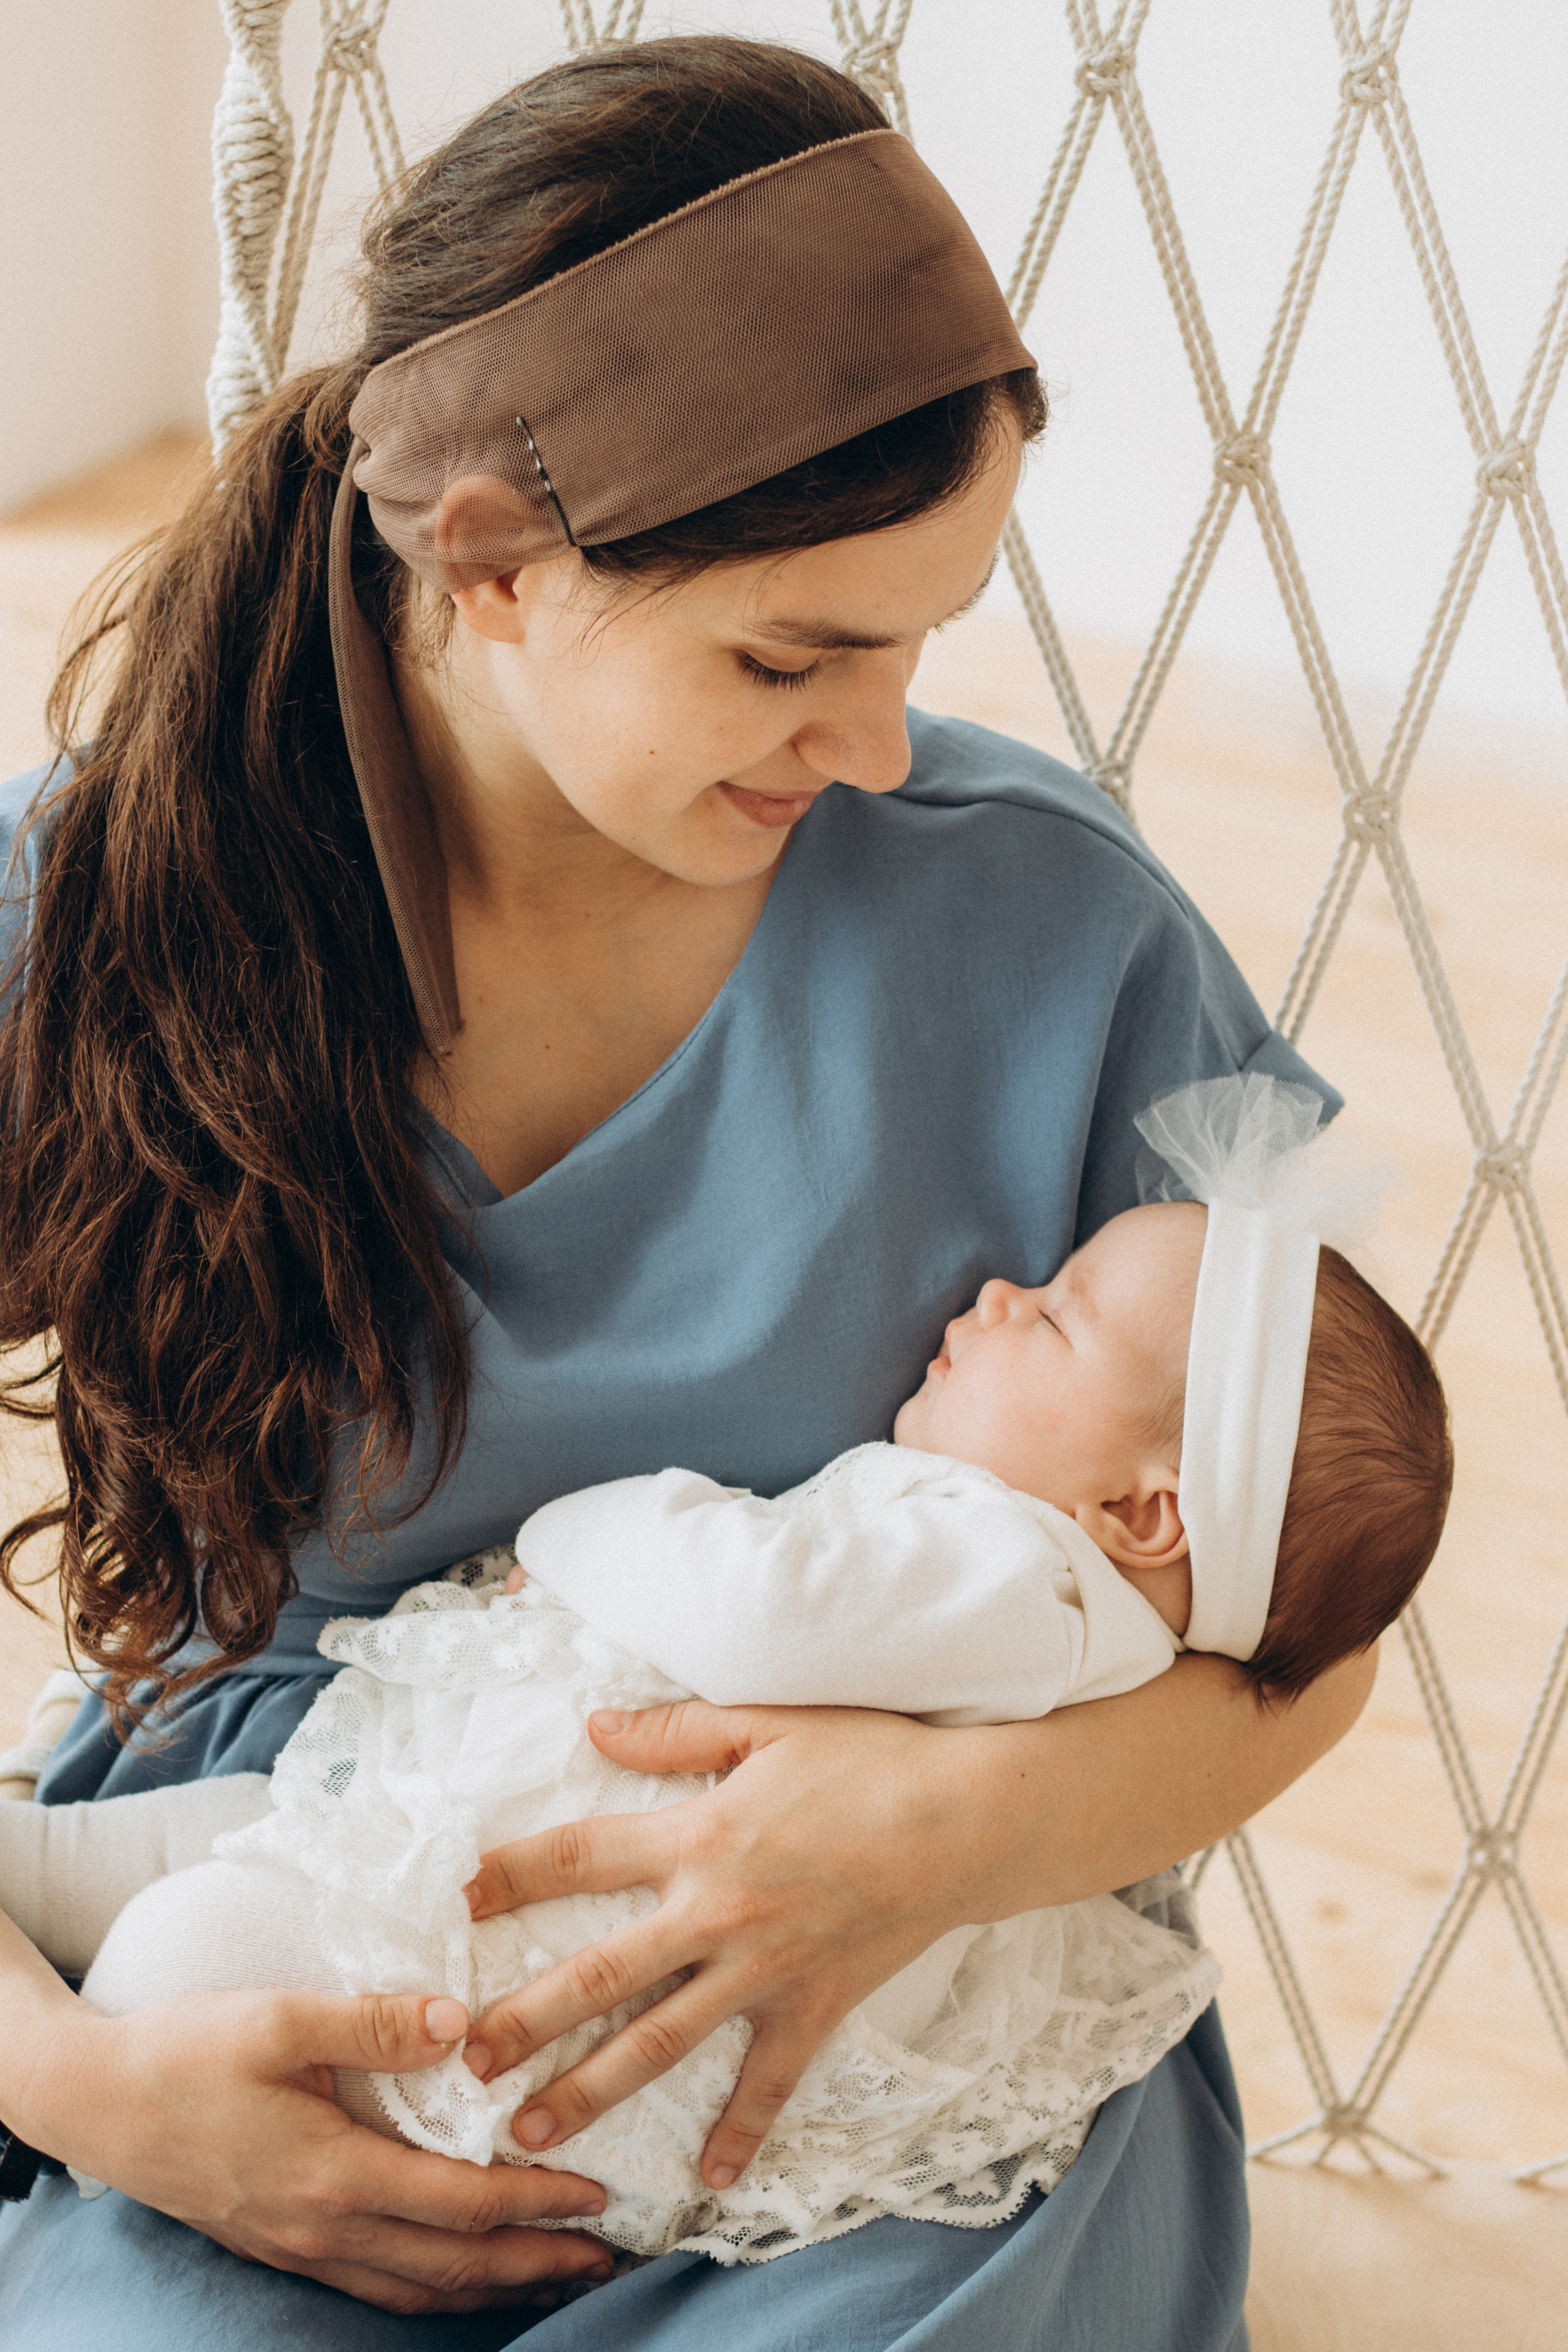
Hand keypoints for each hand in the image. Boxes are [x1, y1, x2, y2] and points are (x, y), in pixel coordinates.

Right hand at [18, 1985, 612, 2313]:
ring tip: (557, 2276)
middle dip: (537, 2264)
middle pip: (454, 2265)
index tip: (597, 2195)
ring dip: (494, 2286)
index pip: (461, 2204)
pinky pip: (378, 2285)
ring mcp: (302, 2246)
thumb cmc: (185, 2051)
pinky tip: (461, 2276)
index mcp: (333, 2172)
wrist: (95, 2101)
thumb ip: (372, 2021)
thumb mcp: (277, 2019)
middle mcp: (325, 2226)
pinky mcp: (283, 2244)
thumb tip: (460, 2019)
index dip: (537, 2203)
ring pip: (418, 2289)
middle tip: (608, 2256)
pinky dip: (436, 2288)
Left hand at [464, 1703, 1000, 2191]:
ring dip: (590, 2091)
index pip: (581, 1856)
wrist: (967, 1819)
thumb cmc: (870, 1759)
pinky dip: (740, 2134)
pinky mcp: (813, 2008)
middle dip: (524, 2020)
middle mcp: (717, 1913)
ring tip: (529, 2132)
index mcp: (699, 1834)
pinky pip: (768, 2084)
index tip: (457, 1900)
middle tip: (465, 2059)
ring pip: (660, 2044)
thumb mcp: (767, 1723)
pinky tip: (707, 2181)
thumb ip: (674, 1730)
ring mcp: (764, 1971)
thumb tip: (592, 1725)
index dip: (513, 1874)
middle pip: (600, 1974)